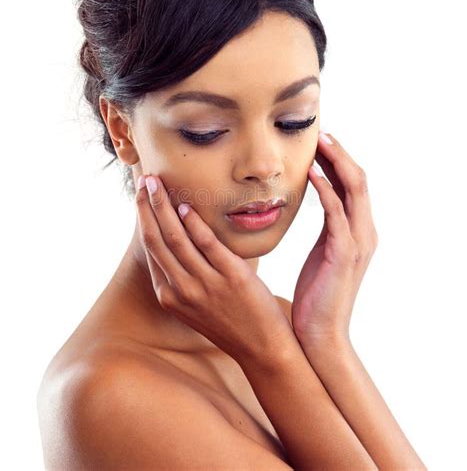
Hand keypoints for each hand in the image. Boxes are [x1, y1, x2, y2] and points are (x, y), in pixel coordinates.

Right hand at [135, 174, 294, 366]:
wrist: (262, 349)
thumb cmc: (229, 322)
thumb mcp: (195, 306)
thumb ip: (182, 278)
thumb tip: (178, 245)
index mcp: (170, 296)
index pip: (150, 249)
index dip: (144, 219)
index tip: (142, 197)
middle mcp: (182, 290)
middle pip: (157, 239)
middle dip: (148, 206)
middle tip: (145, 180)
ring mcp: (205, 284)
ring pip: (176, 237)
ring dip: (164, 206)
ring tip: (158, 182)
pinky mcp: (231, 277)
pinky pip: (207, 243)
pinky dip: (193, 222)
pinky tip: (186, 205)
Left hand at [291, 131, 378, 346]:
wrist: (320, 335)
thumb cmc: (316, 296)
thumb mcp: (324, 255)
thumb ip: (327, 229)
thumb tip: (315, 206)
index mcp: (359, 232)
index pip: (353, 186)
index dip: (340, 161)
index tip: (321, 142)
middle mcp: (364, 232)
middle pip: (358, 180)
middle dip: (340, 154)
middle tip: (321, 132)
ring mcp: (357, 242)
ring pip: (353, 190)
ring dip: (336, 163)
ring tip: (318, 143)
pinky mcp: (343, 253)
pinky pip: (336, 213)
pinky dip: (326, 190)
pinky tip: (311, 174)